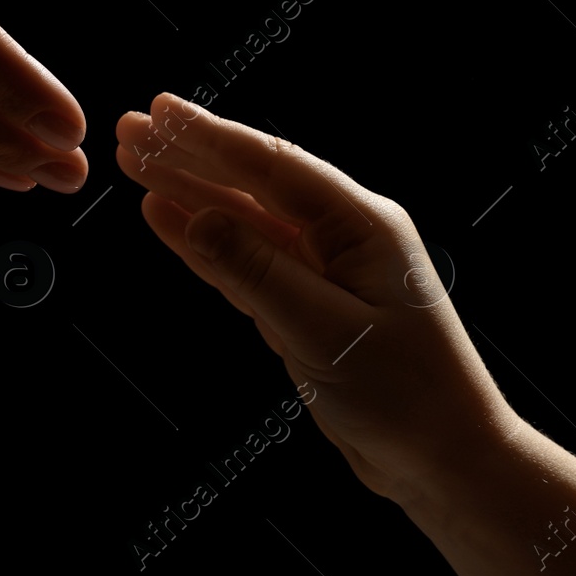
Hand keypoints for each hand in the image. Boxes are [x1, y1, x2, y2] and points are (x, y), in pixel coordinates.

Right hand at [115, 92, 514, 501]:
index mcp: (363, 225)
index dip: (210, 138)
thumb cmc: (409, 397)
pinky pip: (246, 263)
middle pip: (253, 184)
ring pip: (244, 222)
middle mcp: (344, 238)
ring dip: (190, 194)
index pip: (273, 167)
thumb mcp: (326, 332)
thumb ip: (257, 273)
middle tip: (130, 131)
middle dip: (190, 156)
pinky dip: (205, 244)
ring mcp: (325, 272)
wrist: (445, 460)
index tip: (159, 115)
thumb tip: (196, 219)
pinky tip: (170, 221)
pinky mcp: (308, 308)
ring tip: (137, 168)